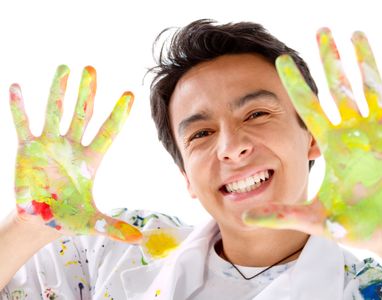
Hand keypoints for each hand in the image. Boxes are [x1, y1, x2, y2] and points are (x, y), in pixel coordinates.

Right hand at [10, 65, 141, 242]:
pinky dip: (19, 108)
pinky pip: (22, 124)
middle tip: (91, 69)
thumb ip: (115, 228)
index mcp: (91, 161)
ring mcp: (50, 145)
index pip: (108, 132)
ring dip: (58, 91)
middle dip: (87, 93)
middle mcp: (72, 147)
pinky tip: (16, 87)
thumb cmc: (68, 217)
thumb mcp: (93, 223)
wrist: (41, 220)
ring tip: (65, 68)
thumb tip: (141, 240)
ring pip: (55, 112)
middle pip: (82, 114)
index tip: (130, 95)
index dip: (118, 115)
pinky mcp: (27, 149)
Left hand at [243, 28, 381, 249]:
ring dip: (366, 61)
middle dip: (330, 60)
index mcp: (330, 145)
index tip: (280, 60)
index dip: (295, 84)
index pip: (309, 107)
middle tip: (322, 31)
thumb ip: (281, 214)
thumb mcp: (313, 218)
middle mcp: (354, 132)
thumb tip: (245, 217)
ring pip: (372, 89)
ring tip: (356, 34)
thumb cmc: (350, 224)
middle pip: (339, 88)